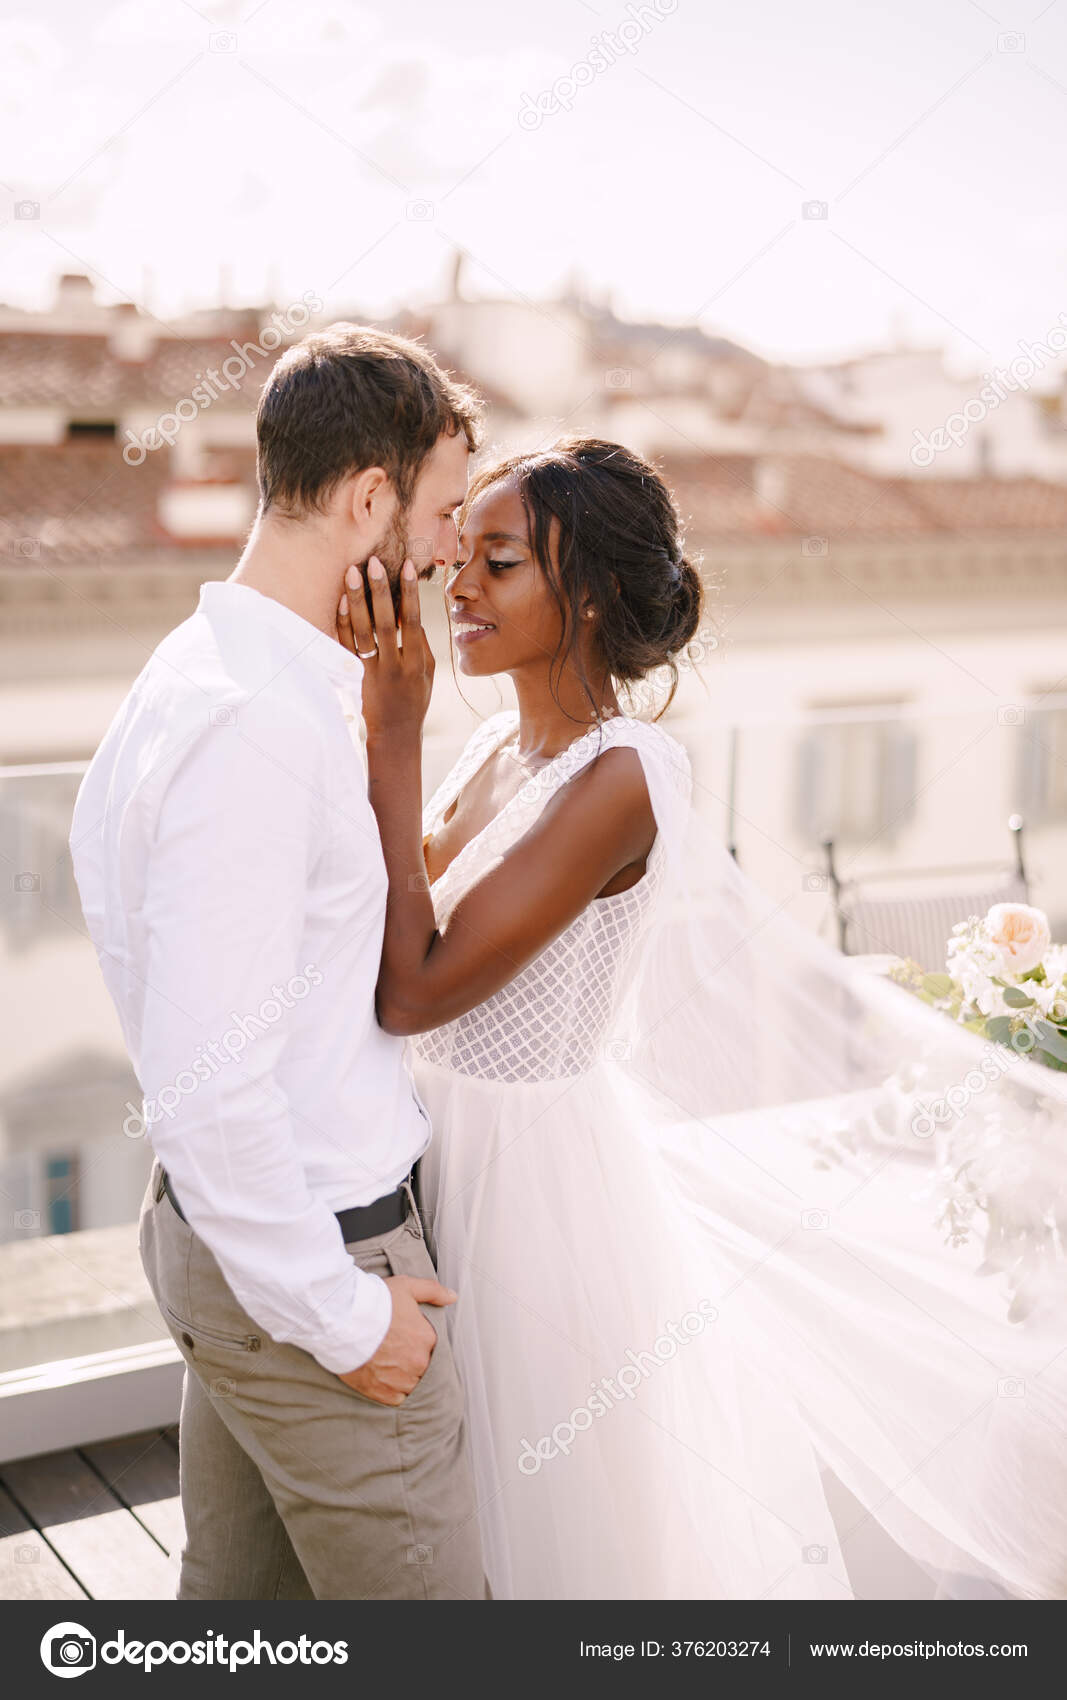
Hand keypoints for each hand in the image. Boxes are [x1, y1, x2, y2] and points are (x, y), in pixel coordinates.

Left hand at [337, 557, 434, 742]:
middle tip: (374, 562)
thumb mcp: (427, 675)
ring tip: (352, 573)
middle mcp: (395, 665)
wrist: (394, 735)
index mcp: (417, 662)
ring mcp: (373, 672)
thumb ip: (421, 645)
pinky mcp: (355, 677)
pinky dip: (343, 623)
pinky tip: (341, 601)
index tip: (407, 566)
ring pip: (363, 632)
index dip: (410, 592)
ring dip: (358, 600)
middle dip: (381, 591)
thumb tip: (412, 616)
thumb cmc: (414, 701)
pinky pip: (346, 646)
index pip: (413, 621)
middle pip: (387, 623)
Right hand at [337, 1274, 455, 1405]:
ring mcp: (401, 1380)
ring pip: (410, 1383)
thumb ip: (433, 1291)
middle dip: (410, 1360)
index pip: (431, 1346)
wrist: (343, 1323)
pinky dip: (390, 1390)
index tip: (404, 1337)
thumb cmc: (374, 1303)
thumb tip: (452, 1297)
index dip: (417, 1341)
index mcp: (427, 1339)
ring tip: (385, 1363)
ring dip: (402, 1377)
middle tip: (392, 1349)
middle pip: (421, 1366)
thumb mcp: (406, 1287)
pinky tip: (381, 1377)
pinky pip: (396, 1398)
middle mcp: (418, 1363)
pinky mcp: (383, 1393)